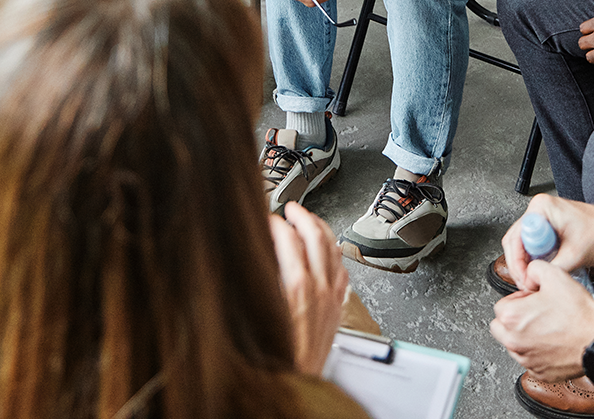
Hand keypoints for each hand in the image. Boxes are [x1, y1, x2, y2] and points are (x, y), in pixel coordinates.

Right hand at [271, 202, 348, 374]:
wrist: (293, 384)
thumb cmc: (272, 356)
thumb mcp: (254, 313)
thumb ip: (256, 280)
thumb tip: (251, 258)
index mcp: (295, 287)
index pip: (288, 239)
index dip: (276, 223)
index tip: (267, 219)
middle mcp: (317, 288)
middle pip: (315, 236)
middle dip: (302, 216)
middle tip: (291, 208)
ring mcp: (330, 297)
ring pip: (333, 250)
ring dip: (321, 229)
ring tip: (311, 220)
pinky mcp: (337, 308)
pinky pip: (342, 270)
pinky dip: (335, 253)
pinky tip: (330, 251)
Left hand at [491, 261, 593, 381]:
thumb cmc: (578, 313)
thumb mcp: (554, 275)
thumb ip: (533, 269)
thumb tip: (529, 273)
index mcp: (512, 317)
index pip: (501, 305)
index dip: (518, 299)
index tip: (530, 300)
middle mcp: (514, 342)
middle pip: (501, 327)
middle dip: (514, 319)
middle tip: (534, 313)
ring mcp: (527, 360)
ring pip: (515, 345)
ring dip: (525, 336)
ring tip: (547, 326)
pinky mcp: (540, 372)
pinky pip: (531, 360)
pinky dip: (538, 352)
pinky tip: (553, 341)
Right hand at [500, 194, 593, 291]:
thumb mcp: (575, 256)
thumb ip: (551, 270)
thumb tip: (532, 282)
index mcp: (541, 208)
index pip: (515, 238)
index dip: (517, 264)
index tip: (523, 280)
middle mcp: (539, 209)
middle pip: (515, 241)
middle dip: (520, 266)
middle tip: (527, 284)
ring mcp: (543, 217)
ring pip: (523, 244)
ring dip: (527, 263)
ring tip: (534, 279)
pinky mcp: (548, 225)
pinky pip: (534, 244)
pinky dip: (536, 259)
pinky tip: (542, 270)